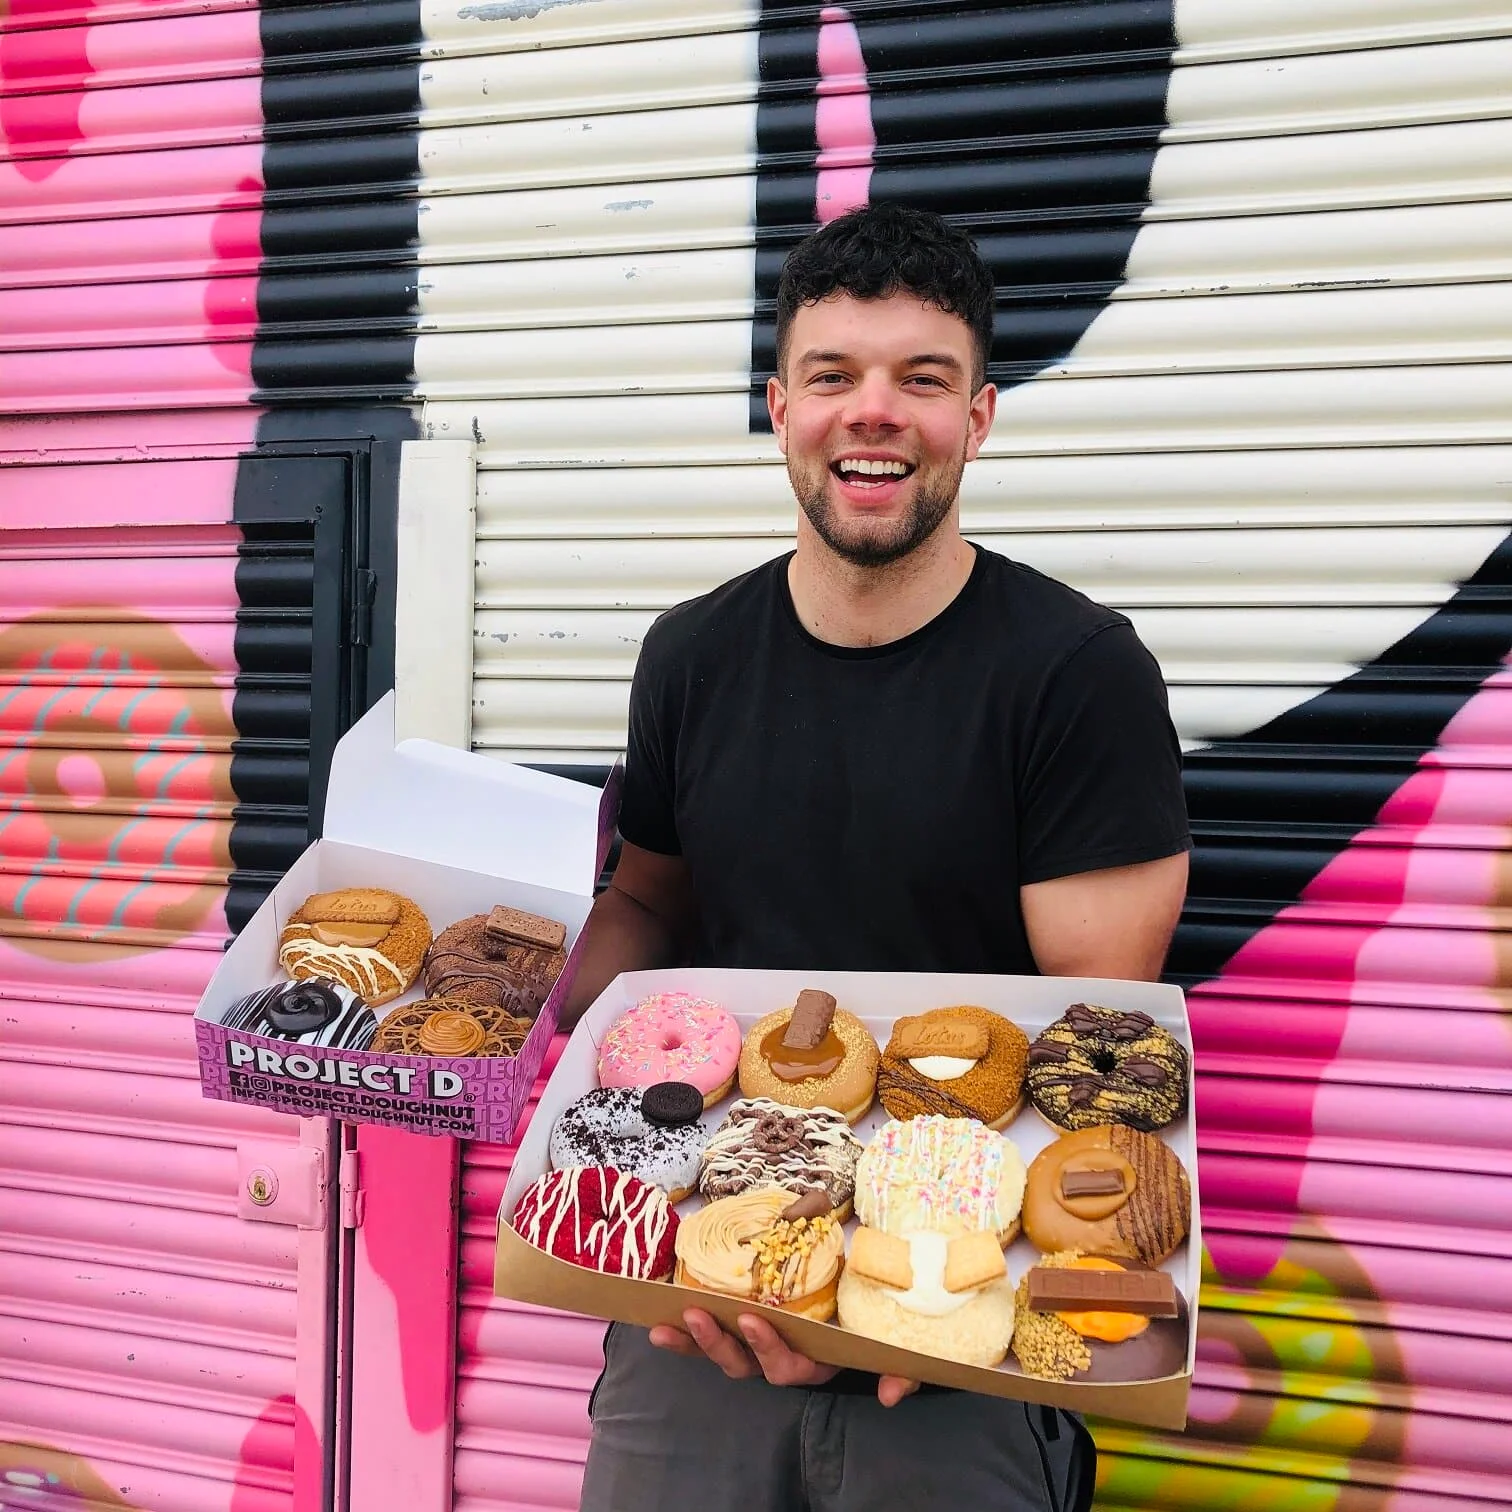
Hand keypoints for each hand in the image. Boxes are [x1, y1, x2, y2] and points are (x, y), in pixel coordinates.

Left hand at [649, 1309, 919, 1404]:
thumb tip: (891, 1392)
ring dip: (694, 1343)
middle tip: (700, 1315)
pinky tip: (656, 1326)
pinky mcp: (741, 1329)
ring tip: (666, 1325)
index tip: (753, 1318)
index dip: (770, 1347)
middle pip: (748, 1366)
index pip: (791, 1366)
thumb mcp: (895, 1345)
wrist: (872, 1299)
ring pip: (723, 1356)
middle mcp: (784, 1360)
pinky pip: (709, 1340)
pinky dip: (683, 1338)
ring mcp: (759, 1348)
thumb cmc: (877, 1322)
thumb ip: (900, 1369)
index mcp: (817, 1361)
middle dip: (721, 1344)